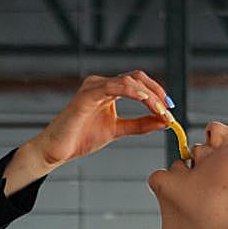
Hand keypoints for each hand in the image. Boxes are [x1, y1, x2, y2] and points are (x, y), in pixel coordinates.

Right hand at [28, 70, 170, 166]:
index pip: (138, 83)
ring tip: (160, 110)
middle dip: (156, 92)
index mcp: (108, 90)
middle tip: (168, 109)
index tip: (169, 108)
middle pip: (136, 78)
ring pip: (129, 81)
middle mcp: (101, 84)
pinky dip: (132, 92)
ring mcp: (93, 87)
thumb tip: (164, 120)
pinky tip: (144, 100)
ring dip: (149, 95)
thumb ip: (140, 124)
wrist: (57, 151)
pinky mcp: (87, 95)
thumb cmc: (80, 138)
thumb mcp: (118, 130)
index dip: (156, 93)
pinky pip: (114, 87)